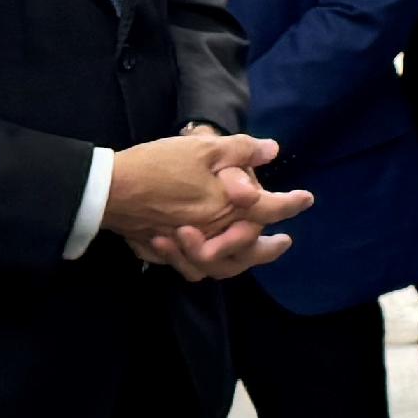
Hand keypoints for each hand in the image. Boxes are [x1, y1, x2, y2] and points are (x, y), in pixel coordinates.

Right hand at [110, 132, 307, 281]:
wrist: (110, 190)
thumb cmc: (159, 165)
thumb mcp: (203, 148)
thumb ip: (241, 150)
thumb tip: (272, 150)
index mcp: (227, 208)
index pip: (269, 210)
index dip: (291, 204)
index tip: (307, 200)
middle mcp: (212, 233)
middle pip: (249, 249)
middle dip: (269, 248)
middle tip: (285, 242)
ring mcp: (187, 247)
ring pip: (222, 265)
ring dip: (242, 262)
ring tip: (251, 255)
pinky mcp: (164, 251)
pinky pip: (193, 269)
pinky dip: (208, 266)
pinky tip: (212, 259)